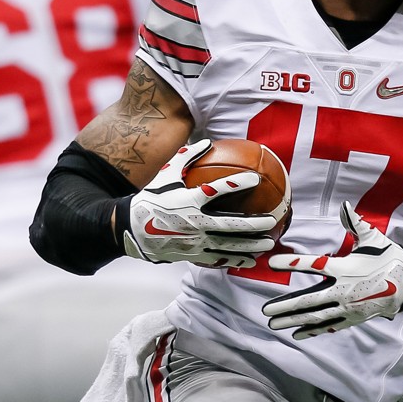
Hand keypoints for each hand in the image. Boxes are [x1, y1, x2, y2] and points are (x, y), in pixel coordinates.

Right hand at [122, 139, 277, 267]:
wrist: (129, 229)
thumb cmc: (153, 197)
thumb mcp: (167, 174)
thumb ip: (187, 157)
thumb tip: (208, 141)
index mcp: (188, 201)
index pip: (217, 190)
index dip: (237, 184)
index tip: (256, 178)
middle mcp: (193, 223)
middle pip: (229, 224)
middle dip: (253, 224)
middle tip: (272, 220)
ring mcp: (193, 241)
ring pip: (227, 245)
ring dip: (250, 245)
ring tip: (269, 244)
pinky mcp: (191, 255)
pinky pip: (217, 259)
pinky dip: (235, 260)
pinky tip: (251, 260)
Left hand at [262, 201, 402, 338]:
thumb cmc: (387, 256)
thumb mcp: (373, 237)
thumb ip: (355, 223)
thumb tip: (344, 205)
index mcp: (346, 268)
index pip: (314, 265)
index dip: (292, 263)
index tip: (272, 264)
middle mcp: (344, 290)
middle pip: (310, 300)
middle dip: (286, 305)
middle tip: (266, 309)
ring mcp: (348, 307)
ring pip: (316, 316)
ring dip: (293, 320)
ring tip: (274, 323)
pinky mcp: (353, 317)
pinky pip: (330, 326)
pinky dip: (313, 331)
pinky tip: (296, 334)